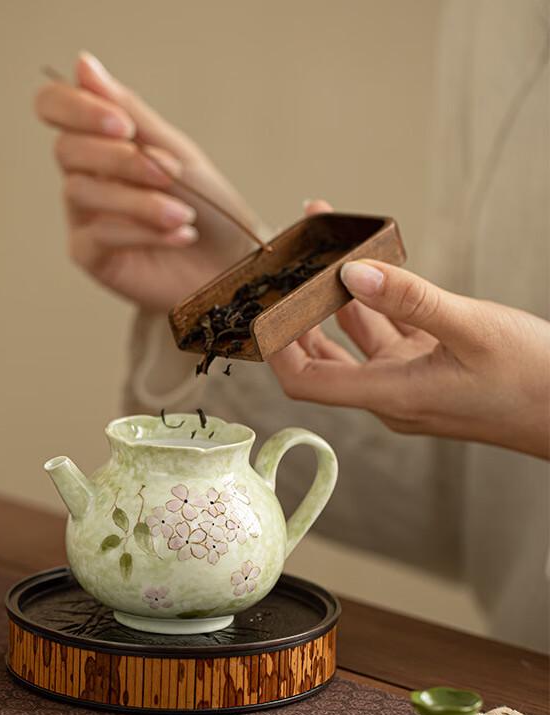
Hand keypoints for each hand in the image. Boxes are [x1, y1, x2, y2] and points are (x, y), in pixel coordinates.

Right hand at [34, 52, 260, 311]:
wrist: (233, 264)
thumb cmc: (209, 206)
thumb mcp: (176, 151)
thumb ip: (130, 112)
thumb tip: (82, 64)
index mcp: (101, 141)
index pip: (55, 107)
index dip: (76, 108)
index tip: (123, 125)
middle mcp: (85, 176)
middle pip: (67, 150)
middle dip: (121, 158)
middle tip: (169, 172)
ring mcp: (84, 218)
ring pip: (82, 193)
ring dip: (141, 200)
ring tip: (184, 213)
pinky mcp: (91, 257)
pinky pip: (99, 235)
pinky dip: (143, 231)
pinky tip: (180, 235)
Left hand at [269, 226, 549, 458]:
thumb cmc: (534, 381)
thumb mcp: (471, 329)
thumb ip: (409, 299)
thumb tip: (350, 273)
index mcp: (390, 395)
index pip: (305, 381)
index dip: (277, 348)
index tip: (264, 307)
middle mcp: (389, 393)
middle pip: (320, 357)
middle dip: (298, 311)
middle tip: (288, 264)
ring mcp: (407, 381)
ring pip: (355, 338)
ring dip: (336, 298)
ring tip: (325, 248)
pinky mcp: (427, 368)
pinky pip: (387, 335)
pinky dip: (374, 303)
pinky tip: (367, 269)